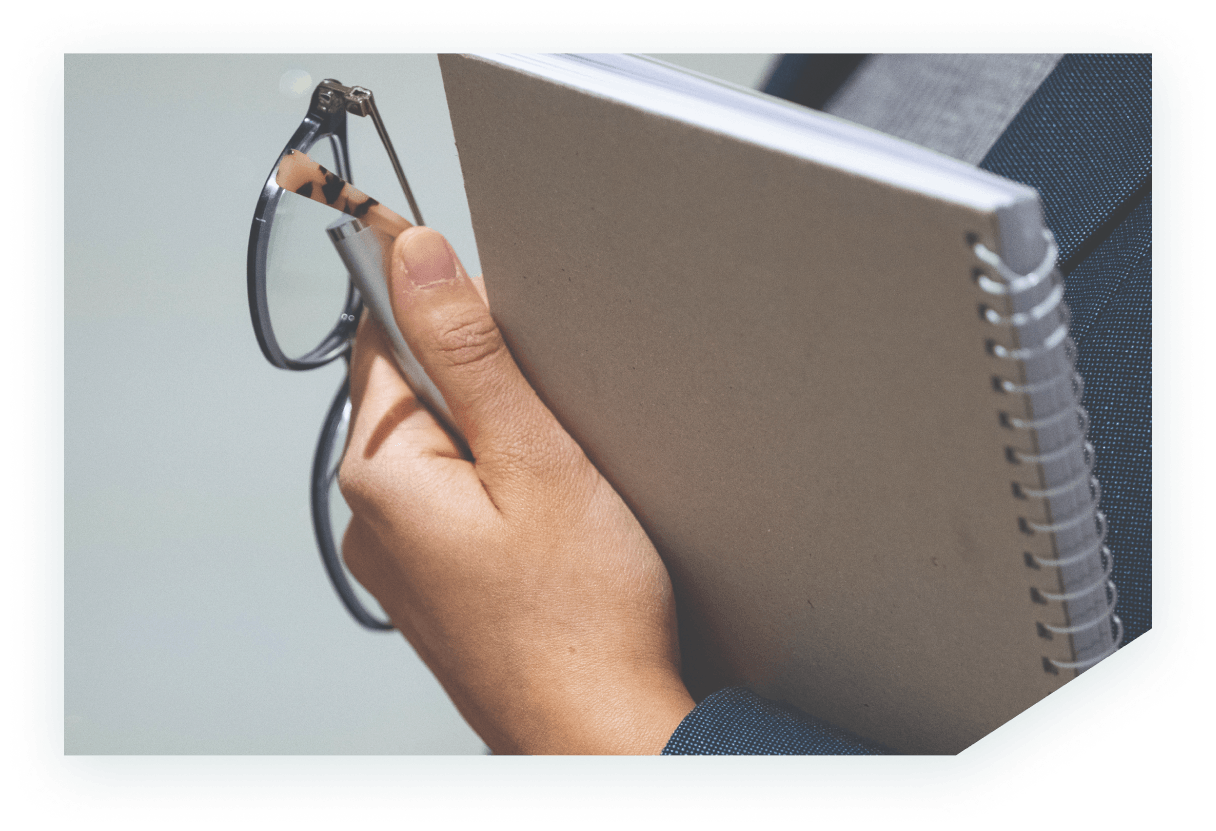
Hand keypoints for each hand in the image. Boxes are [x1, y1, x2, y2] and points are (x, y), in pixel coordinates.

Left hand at [338, 226, 694, 754]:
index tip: (475, 284)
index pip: (379, 337)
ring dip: (487, 435)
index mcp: (381, 472)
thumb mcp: (534, 458)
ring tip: (554, 476)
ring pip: (435, 449)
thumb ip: (469, 352)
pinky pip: (448, 502)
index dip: (430, 296)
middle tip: (547, 411)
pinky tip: (543, 520)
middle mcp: (372, 516)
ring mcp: (399, 560)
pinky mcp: (433, 587)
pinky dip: (491, 486)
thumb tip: (417, 257)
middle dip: (473, 376)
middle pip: (409, 393)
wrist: (596, 732)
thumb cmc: (578, 615)